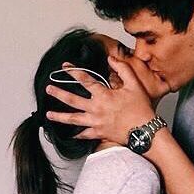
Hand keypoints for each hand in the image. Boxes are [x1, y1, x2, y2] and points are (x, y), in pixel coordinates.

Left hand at [45, 56, 164, 143]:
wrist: (145, 131)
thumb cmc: (141, 109)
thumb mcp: (134, 85)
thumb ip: (122, 69)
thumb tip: (111, 59)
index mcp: (104, 95)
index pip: (85, 80)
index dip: (74, 71)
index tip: (65, 66)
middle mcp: (96, 108)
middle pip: (72, 100)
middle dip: (59, 93)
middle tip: (48, 89)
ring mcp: (96, 122)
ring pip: (73, 119)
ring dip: (59, 116)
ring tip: (49, 114)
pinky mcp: (99, 133)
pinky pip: (84, 134)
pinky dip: (76, 134)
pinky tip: (70, 133)